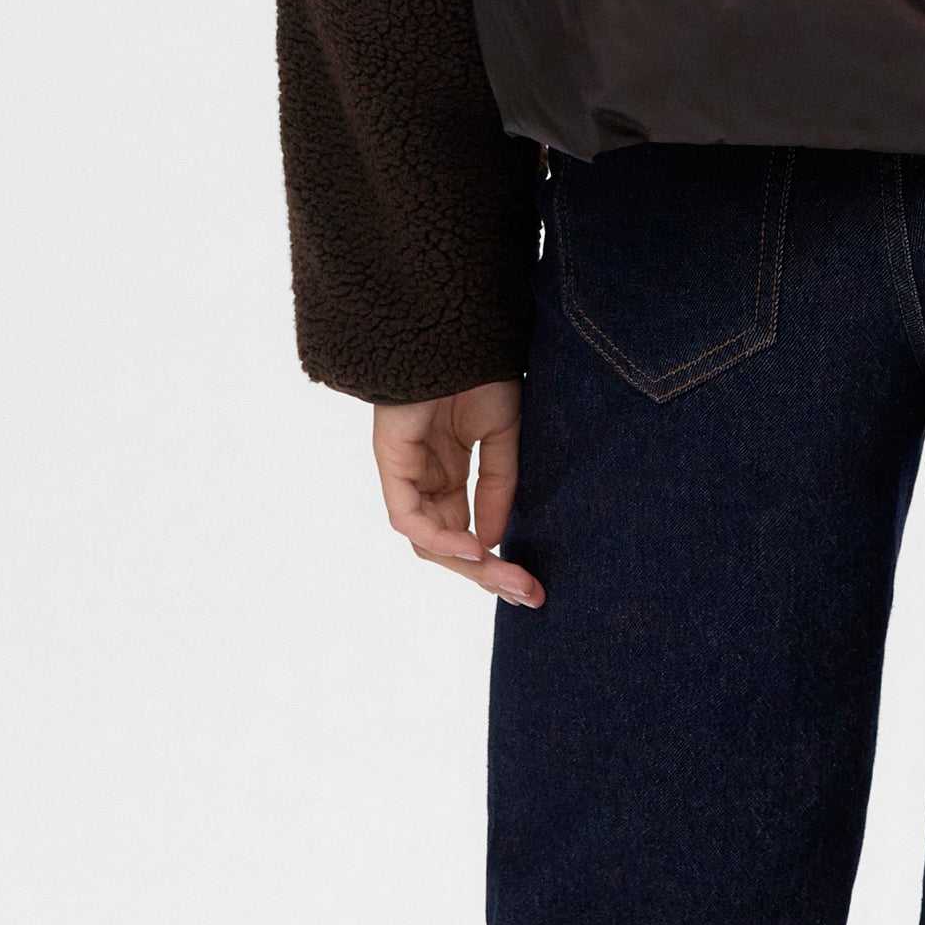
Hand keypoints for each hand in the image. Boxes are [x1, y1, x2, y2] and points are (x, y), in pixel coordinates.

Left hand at [371, 381, 543, 606]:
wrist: (457, 331)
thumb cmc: (478, 371)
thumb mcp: (502, 435)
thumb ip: (497, 486)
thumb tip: (493, 541)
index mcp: (449, 472)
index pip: (466, 531)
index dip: (496, 561)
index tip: (532, 584)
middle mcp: (426, 479)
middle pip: (448, 545)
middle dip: (487, 574)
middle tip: (527, 592)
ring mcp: (407, 473)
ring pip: (428, 541)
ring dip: (467, 565)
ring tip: (505, 575)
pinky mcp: (393, 464)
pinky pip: (409, 518)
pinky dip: (440, 538)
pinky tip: (474, 546)